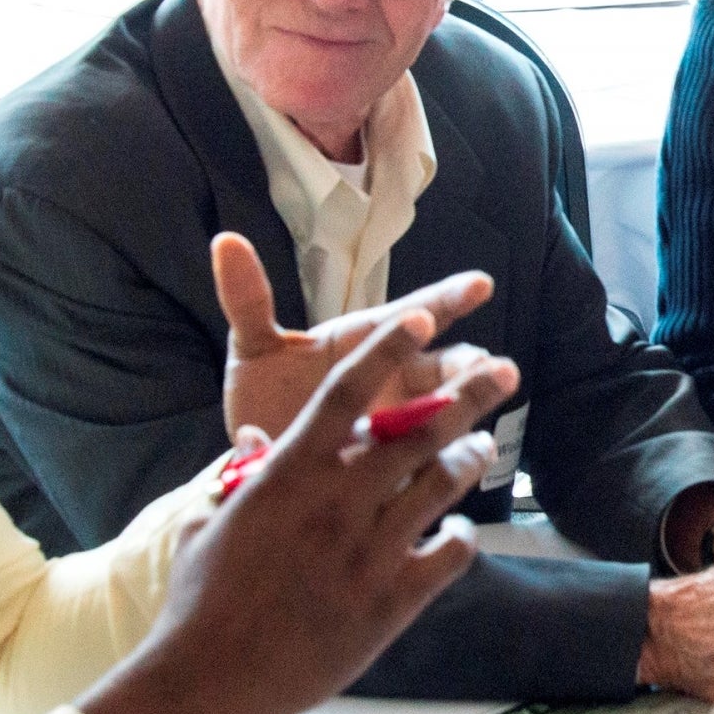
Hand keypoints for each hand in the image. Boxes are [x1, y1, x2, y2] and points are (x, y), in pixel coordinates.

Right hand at [80, 307, 520, 713]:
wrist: (209, 680)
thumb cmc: (198, 603)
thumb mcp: (204, 524)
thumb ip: (235, 479)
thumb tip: (251, 443)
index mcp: (288, 474)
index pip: (347, 392)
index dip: (389, 347)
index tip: (425, 317)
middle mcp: (336, 502)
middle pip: (419, 431)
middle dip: (468, 395)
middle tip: (503, 372)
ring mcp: (369, 551)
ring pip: (443, 484)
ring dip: (471, 458)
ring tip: (484, 447)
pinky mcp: (391, 602)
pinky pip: (450, 554)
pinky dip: (462, 535)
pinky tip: (459, 531)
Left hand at [214, 231, 494, 441]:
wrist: (253, 463)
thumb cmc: (263, 397)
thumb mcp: (253, 350)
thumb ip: (247, 300)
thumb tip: (226, 242)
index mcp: (366, 343)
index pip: (414, 314)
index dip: (448, 299)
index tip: (480, 285)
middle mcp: (394, 382)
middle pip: (441, 366)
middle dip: (467, 366)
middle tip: (486, 365)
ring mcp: (399, 428)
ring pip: (443, 415)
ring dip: (465, 412)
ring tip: (480, 416)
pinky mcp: (397, 470)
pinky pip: (427, 466)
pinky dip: (446, 463)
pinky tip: (467, 466)